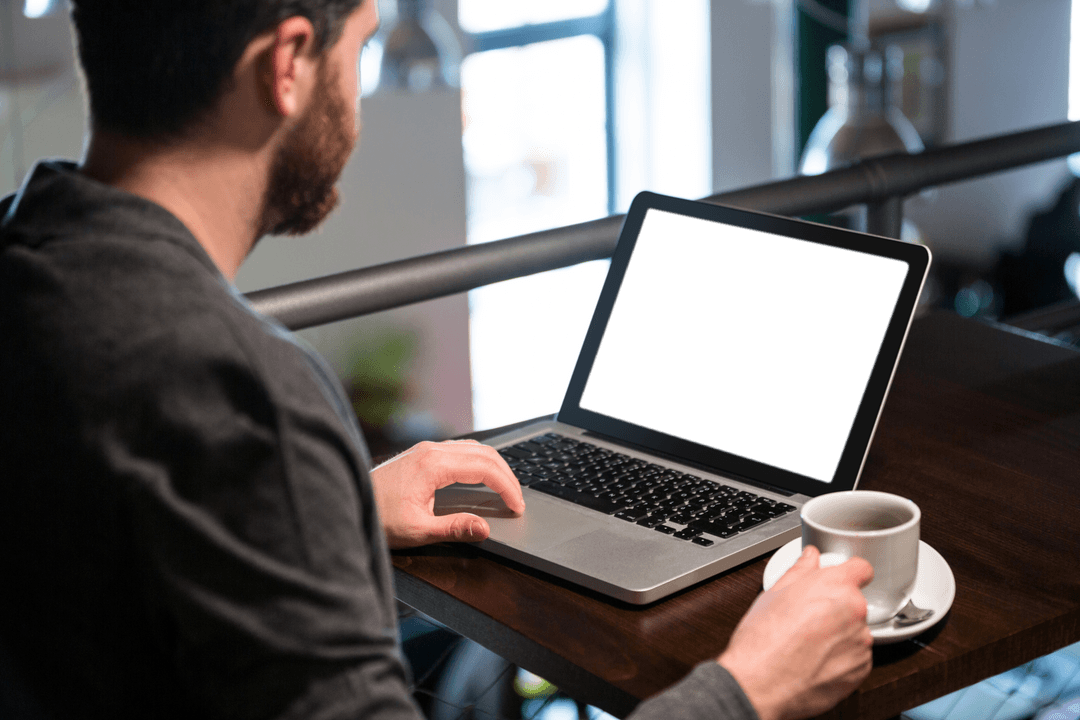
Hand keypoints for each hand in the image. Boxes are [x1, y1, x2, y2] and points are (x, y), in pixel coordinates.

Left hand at [370, 440, 524, 548]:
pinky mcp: (421, 453)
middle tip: (517, 499)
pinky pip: (460, 449)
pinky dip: (479, 461)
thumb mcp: (417, 530)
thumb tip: (484, 528)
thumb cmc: (377, 517)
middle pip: (484, 452)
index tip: (517, 505)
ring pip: (473, 447)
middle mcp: (431, 450)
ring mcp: (426, 449)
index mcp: (433, 465)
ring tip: (505, 488)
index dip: (507, 486)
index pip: (485, 468)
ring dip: (494, 465)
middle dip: (506, 474)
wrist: (346, 503)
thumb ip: (454, 528)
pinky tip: (481, 476)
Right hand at [718, 546, 873, 719]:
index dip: (850, 572)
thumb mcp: (775, 593)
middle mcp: (854, 612)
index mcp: (836, 586)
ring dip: (839, 634)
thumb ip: (800, 571)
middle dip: (836, 607)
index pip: (862, 568)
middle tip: (809, 617)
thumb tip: (809, 558)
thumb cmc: (764, 639)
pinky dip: (841, 658)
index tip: (844, 578)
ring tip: (809, 643)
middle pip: (854, 602)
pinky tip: (815, 659)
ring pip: (855, 631)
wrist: (761, 683)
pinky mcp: (861, 670)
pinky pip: (856, 657)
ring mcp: (860, 643)